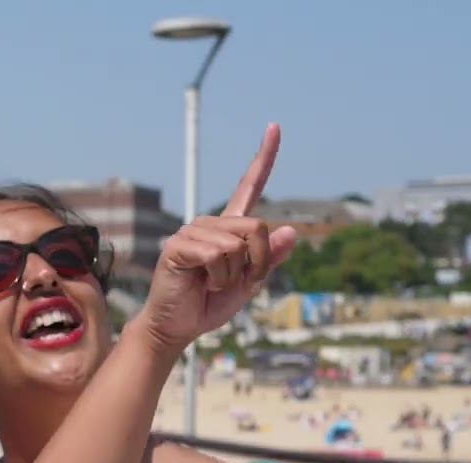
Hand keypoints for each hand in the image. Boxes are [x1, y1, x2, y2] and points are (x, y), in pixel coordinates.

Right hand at [132, 123, 297, 356]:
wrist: (178, 327)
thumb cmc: (209, 305)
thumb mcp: (249, 284)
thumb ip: (269, 259)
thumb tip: (291, 230)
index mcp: (228, 229)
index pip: (248, 187)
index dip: (264, 158)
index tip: (274, 127)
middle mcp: (210, 224)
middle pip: (257, 227)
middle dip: (257, 263)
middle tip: (234, 282)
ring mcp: (192, 233)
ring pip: (238, 244)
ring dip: (234, 274)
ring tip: (212, 284)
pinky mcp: (179, 246)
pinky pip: (218, 254)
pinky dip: (219, 277)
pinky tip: (201, 283)